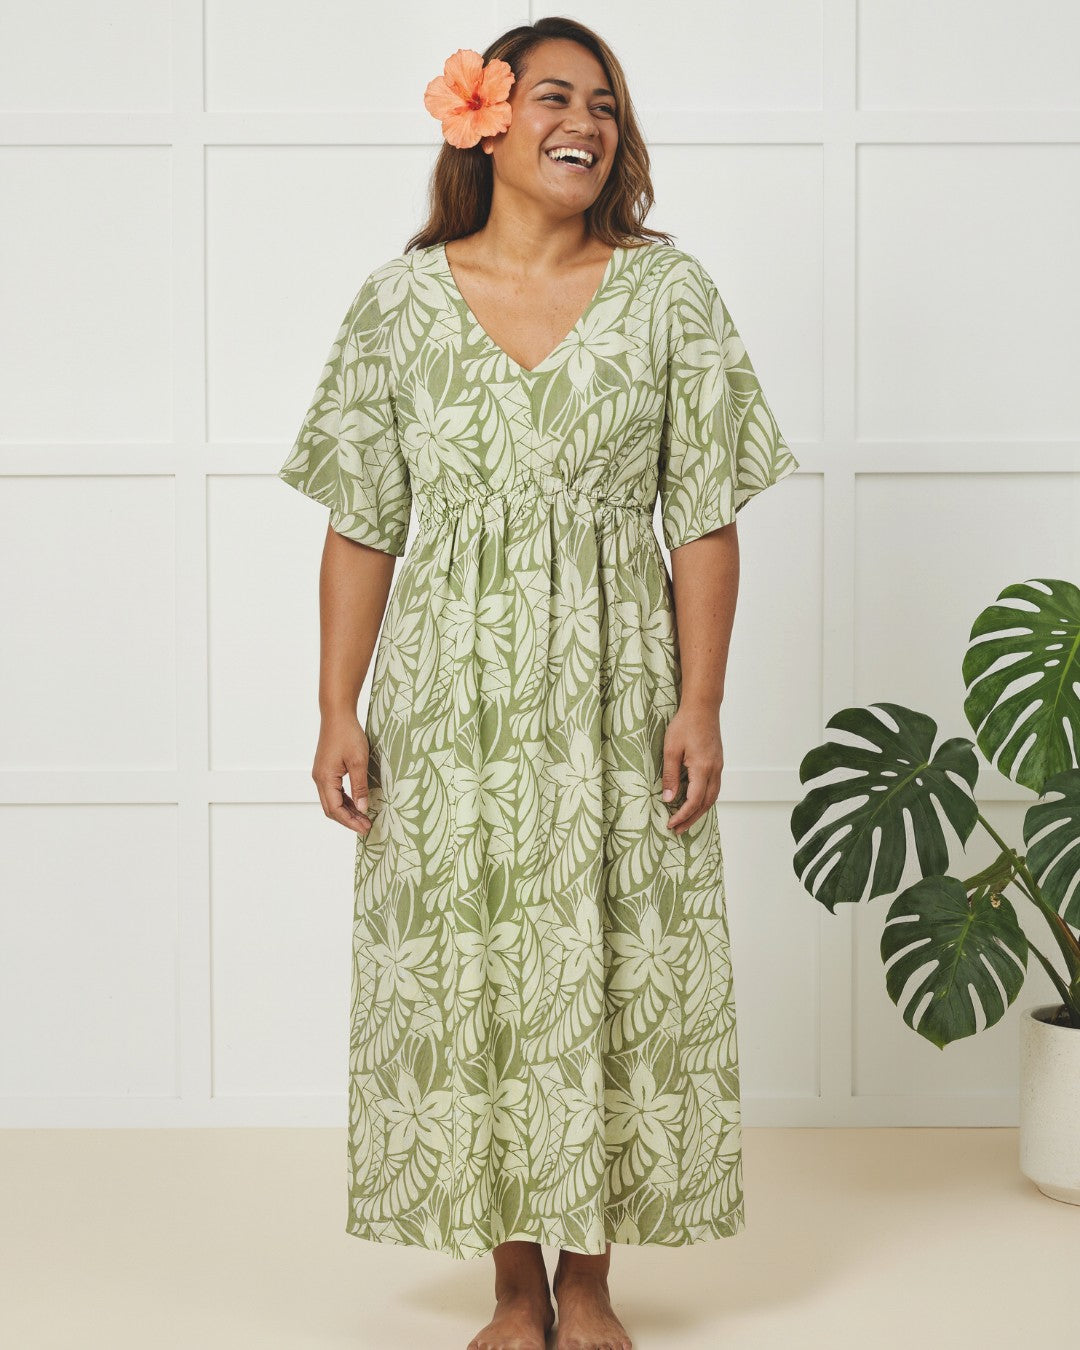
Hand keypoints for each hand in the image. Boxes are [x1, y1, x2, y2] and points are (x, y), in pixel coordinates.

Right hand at [312, 712, 371, 833]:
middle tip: (366, 827)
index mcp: (325, 779)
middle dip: (348, 820)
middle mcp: (319, 779)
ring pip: (332, 801)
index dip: (350, 821)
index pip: (335, 809)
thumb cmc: (348, 734)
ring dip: (346, 811)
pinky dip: (344, 800)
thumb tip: (362, 808)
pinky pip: (333, 791)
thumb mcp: (359, 761)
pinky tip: (356, 803)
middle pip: (331, 809)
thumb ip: (360, 786)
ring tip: (363, 818)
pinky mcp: (325, 770)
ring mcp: (321, 774)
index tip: (365, 828)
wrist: (337, 715)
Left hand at [661, 704, 722, 834]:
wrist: (703, 708)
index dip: (683, 815)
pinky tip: (695, 802)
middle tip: (677, 830)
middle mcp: (714, 770)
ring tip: (685, 821)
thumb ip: (670, 775)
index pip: (694, 800)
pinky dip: (704, 800)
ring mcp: (718, 767)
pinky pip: (714, 787)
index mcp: (703, 768)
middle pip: (706, 803)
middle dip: (692, 819)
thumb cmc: (685, 725)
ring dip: (699, 811)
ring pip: (712, 797)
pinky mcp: (717, 763)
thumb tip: (668, 799)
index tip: (671, 824)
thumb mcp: (671, 750)